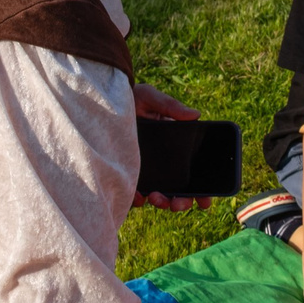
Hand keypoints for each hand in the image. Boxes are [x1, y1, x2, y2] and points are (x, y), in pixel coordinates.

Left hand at [131, 82, 211, 212]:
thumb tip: (195, 115)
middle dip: (182, 202)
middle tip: (177, 204)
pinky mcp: (129, 174)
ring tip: (156, 198)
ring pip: (161, 195)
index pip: (195, 171)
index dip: (203, 189)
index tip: (204, 201)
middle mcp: (164, 161)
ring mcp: (147, 170)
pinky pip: (137, 193)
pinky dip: (139, 199)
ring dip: (163, 202)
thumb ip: (170, 106)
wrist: (99, 103)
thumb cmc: (128, 99)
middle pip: (180, 189)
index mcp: (176, 145)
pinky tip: (137, 195)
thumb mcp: (149, 98)